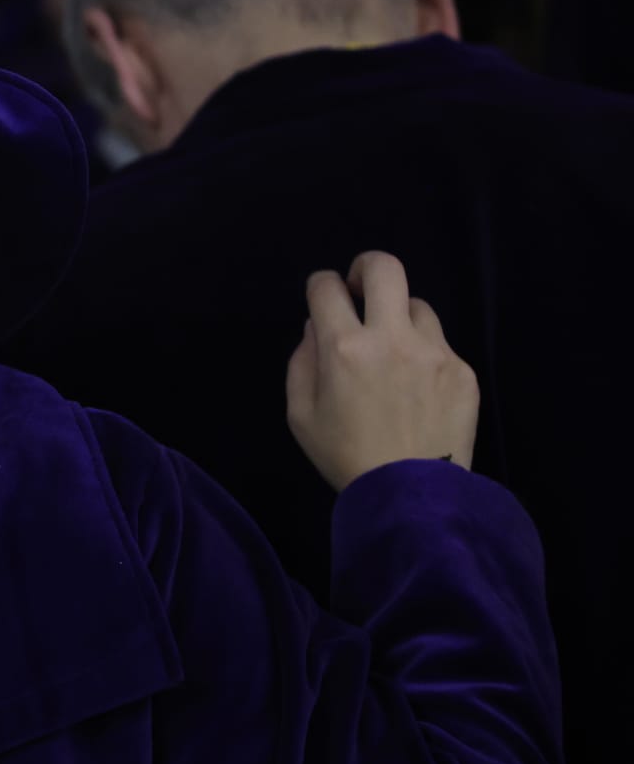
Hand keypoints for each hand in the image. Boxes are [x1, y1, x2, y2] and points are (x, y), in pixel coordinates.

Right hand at [286, 251, 479, 490]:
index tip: (323, 298)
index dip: (320, 285)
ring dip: (398, 318)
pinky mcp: (462, 370)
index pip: (326, 287)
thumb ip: (301, 362)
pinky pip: (439, 344)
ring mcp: (434, 352)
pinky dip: (423, 354)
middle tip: (360, 290)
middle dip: (366, 268)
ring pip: (416, 305)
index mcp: (344, 349)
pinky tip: (418, 388)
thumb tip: (316, 327)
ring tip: (394, 352)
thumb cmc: (345, 456)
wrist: (412, 495)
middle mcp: (390, 339)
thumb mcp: (300, 415)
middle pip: (384, 268)